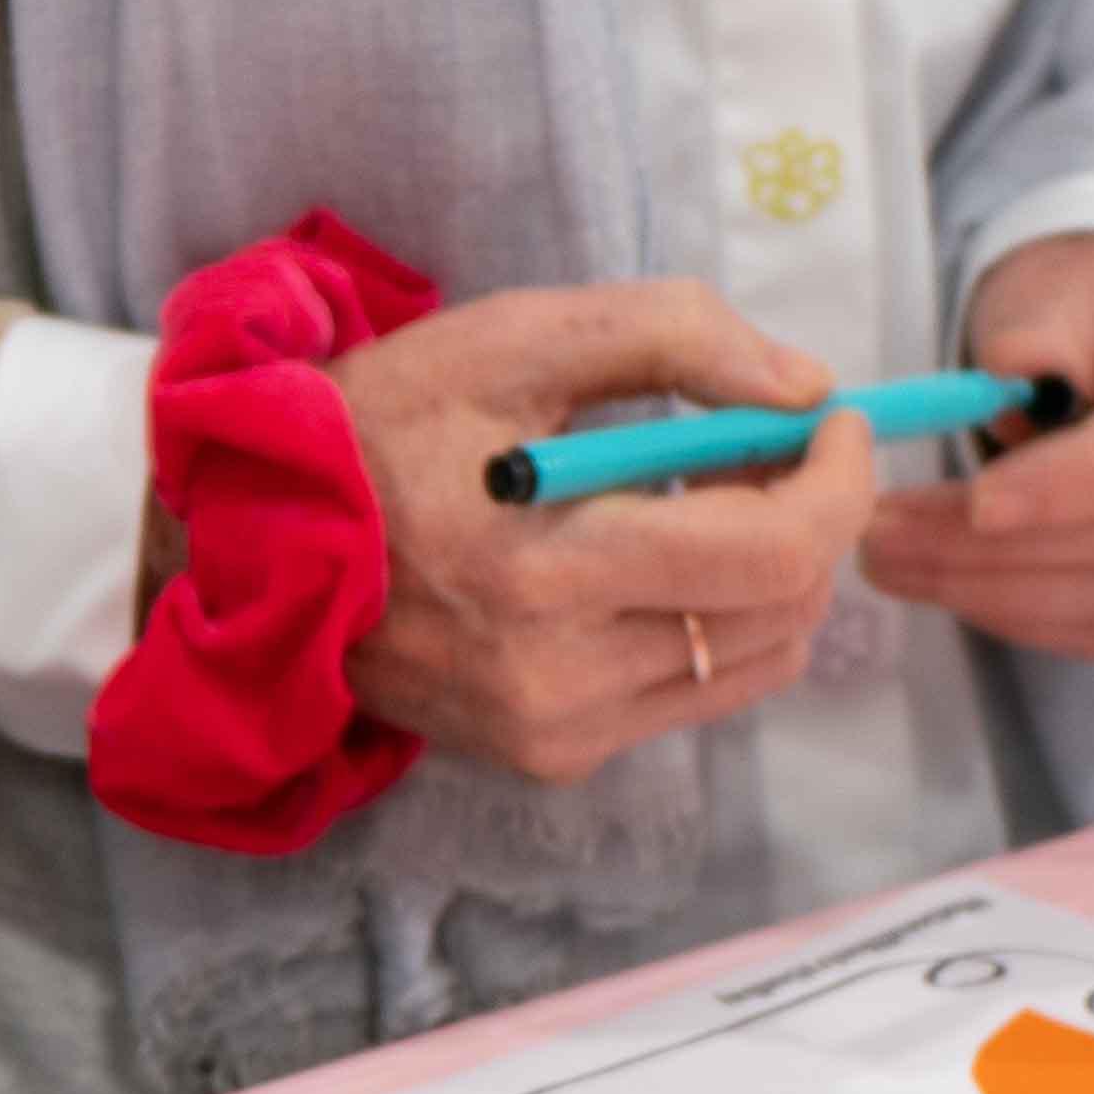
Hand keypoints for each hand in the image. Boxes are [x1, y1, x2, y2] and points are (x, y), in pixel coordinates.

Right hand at [326, 276, 880, 788]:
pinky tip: (657, 559)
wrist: (259, 544)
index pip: (769, 552)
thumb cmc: (382, 422)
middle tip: (778, 443)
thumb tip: (804, 388)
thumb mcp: (516, 337)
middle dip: (814, 516)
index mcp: (543, 568)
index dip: (835, 480)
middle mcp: (557, 678)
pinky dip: (714, 621)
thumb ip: (673, 337)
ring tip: (710, 497)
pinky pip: (694, 693)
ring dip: (774, 573)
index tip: (834, 418)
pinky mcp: (551, 756)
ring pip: (758, 661)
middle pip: (782, 611)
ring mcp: (556, 731)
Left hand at [867, 237, 1093, 662]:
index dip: (1076, 482)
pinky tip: (963, 593)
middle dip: (1007, 549)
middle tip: (885, 539)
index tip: (978, 505)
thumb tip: (1012, 378)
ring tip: (901, 566)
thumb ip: (1038, 326)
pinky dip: (1042, 621)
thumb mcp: (1057, 280)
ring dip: (1006, 595)